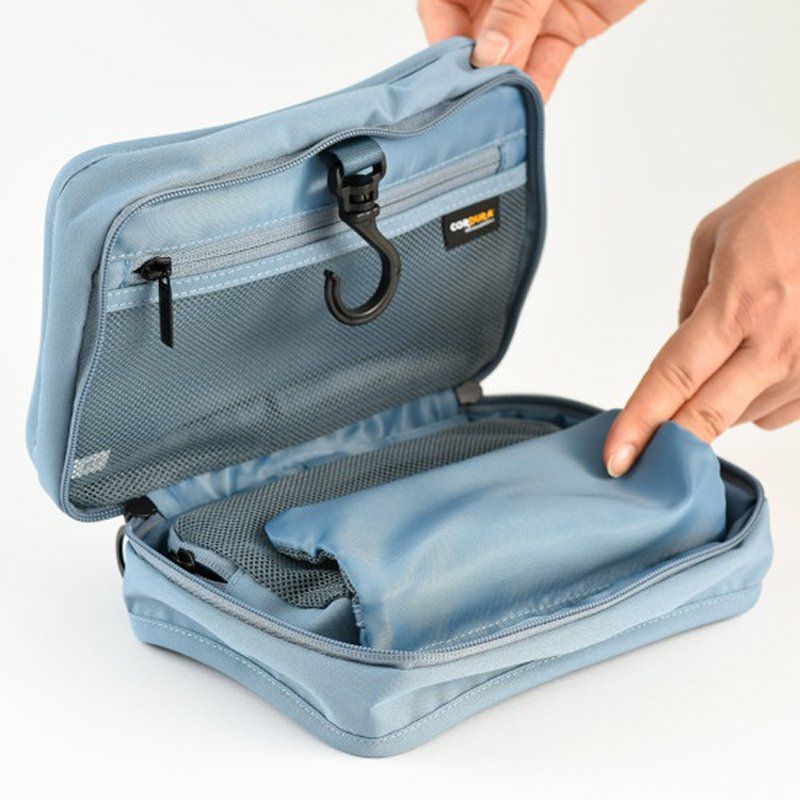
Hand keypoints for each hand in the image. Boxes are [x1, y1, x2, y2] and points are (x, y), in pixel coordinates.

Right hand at [417, 0, 643, 99]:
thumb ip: (515, 7)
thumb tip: (487, 54)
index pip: (440, 4)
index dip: (441, 36)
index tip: (448, 70)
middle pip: (473, 35)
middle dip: (472, 69)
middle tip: (472, 101)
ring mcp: (534, 8)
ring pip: (510, 54)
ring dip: (505, 83)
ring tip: (499, 111)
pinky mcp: (568, 26)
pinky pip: (546, 61)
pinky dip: (537, 85)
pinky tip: (527, 107)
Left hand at [605, 162, 799, 476]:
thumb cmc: (790, 210)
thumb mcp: (716, 238)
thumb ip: (693, 302)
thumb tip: (684, 351)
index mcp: (740, 304)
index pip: (675, 377)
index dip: (641, 422)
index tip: (617, 456)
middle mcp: (778, 343)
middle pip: (708, 415)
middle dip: (668, 446)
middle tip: (639, 464)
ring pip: (741, 418)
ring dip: (714, 407)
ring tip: (723, 361)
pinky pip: (776, 411)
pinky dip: (753, 399)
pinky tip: (757, 365)